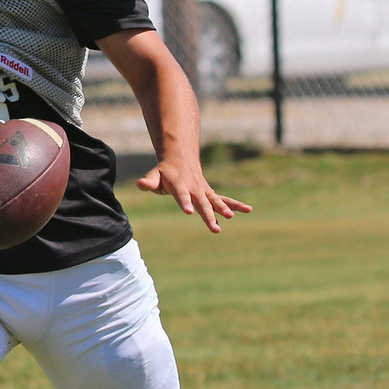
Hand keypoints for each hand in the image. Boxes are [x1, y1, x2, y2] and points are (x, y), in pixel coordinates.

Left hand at [137, 160, 251, 232]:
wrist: (181, 160)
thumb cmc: (164, 172)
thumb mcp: (155, 176)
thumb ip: (149, 182)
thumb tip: (140, 184)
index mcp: (179, 185)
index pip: (182, 195)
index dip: (185, 203)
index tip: (190, 212)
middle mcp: (194, 188)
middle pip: (202, 203)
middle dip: (208, 215)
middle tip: (215, 228)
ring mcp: (204, 191)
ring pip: (216, 201)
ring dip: (224, 209)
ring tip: (231, 218)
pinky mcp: (210, 194)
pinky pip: (224, 200)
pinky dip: (235, 204)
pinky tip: (248, 209)